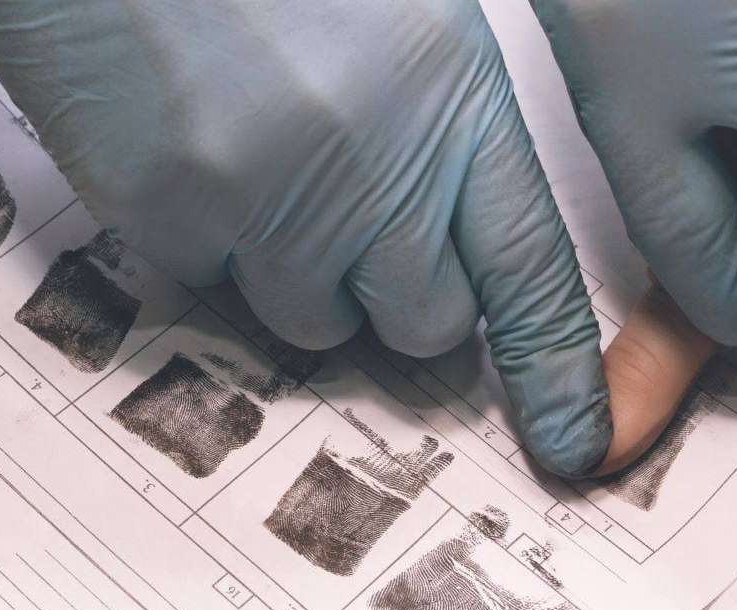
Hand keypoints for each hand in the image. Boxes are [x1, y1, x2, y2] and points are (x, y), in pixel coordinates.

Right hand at [0, 0, 610, 477]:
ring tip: (259, 154)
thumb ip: (444, 124)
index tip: (572, 438)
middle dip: (400, 293)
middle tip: (356, 213)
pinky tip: (191, 141)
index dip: (555, 368)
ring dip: (298, 269)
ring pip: (313, 321)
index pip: (530, 272)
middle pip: (427, 324)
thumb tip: (454, 234)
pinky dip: (208, 238)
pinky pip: (209, 284)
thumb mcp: (405, 10)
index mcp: (451, 100)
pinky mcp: (164, 214)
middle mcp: (373, 165)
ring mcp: (265, 198)